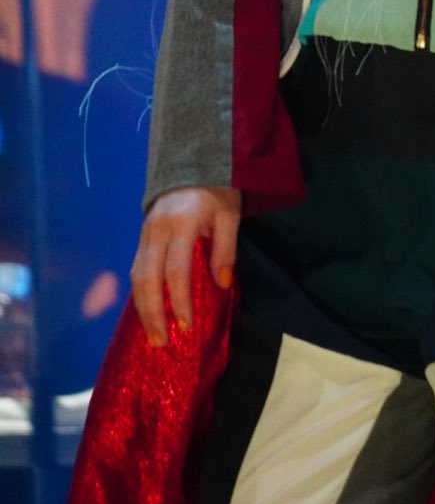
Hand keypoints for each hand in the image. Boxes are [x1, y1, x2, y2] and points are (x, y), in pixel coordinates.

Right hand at [130, 186, 239, 345]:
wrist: (192, 160)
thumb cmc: (216, 189)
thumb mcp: (229, 215)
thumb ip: (225, 249)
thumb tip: (222, 284)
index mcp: (181, 224)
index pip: (176, 271)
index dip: (180, 301)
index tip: (187, 327)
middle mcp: (157, 230)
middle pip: (148, 278)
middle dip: (153, 314)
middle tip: (160, 343)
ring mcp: (145, 232)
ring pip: (136, 276)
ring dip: (142, 307)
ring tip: (152, 334)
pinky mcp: (142, 235)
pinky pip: (136, 268)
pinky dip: (140, 292)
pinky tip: (147, 310)